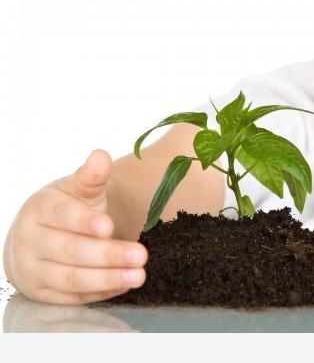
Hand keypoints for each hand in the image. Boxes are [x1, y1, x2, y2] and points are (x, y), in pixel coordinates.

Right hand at [3, 149, 147, 304]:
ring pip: (71, 279)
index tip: (108, 226)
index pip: (61, 215)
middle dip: (107, 255)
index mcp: (40, 208)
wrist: (37, 238)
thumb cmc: (65, 210)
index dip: (84, 222)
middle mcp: (30, 241)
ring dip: (107, 278)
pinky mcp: (43, 294)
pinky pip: (74, 297)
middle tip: (141, 255)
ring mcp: (34, 270)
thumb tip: (101, 156)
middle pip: (70, 251)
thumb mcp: (77, 190)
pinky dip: (101, 292)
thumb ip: (91, 177)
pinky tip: (125, 284)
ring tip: (139, 275)